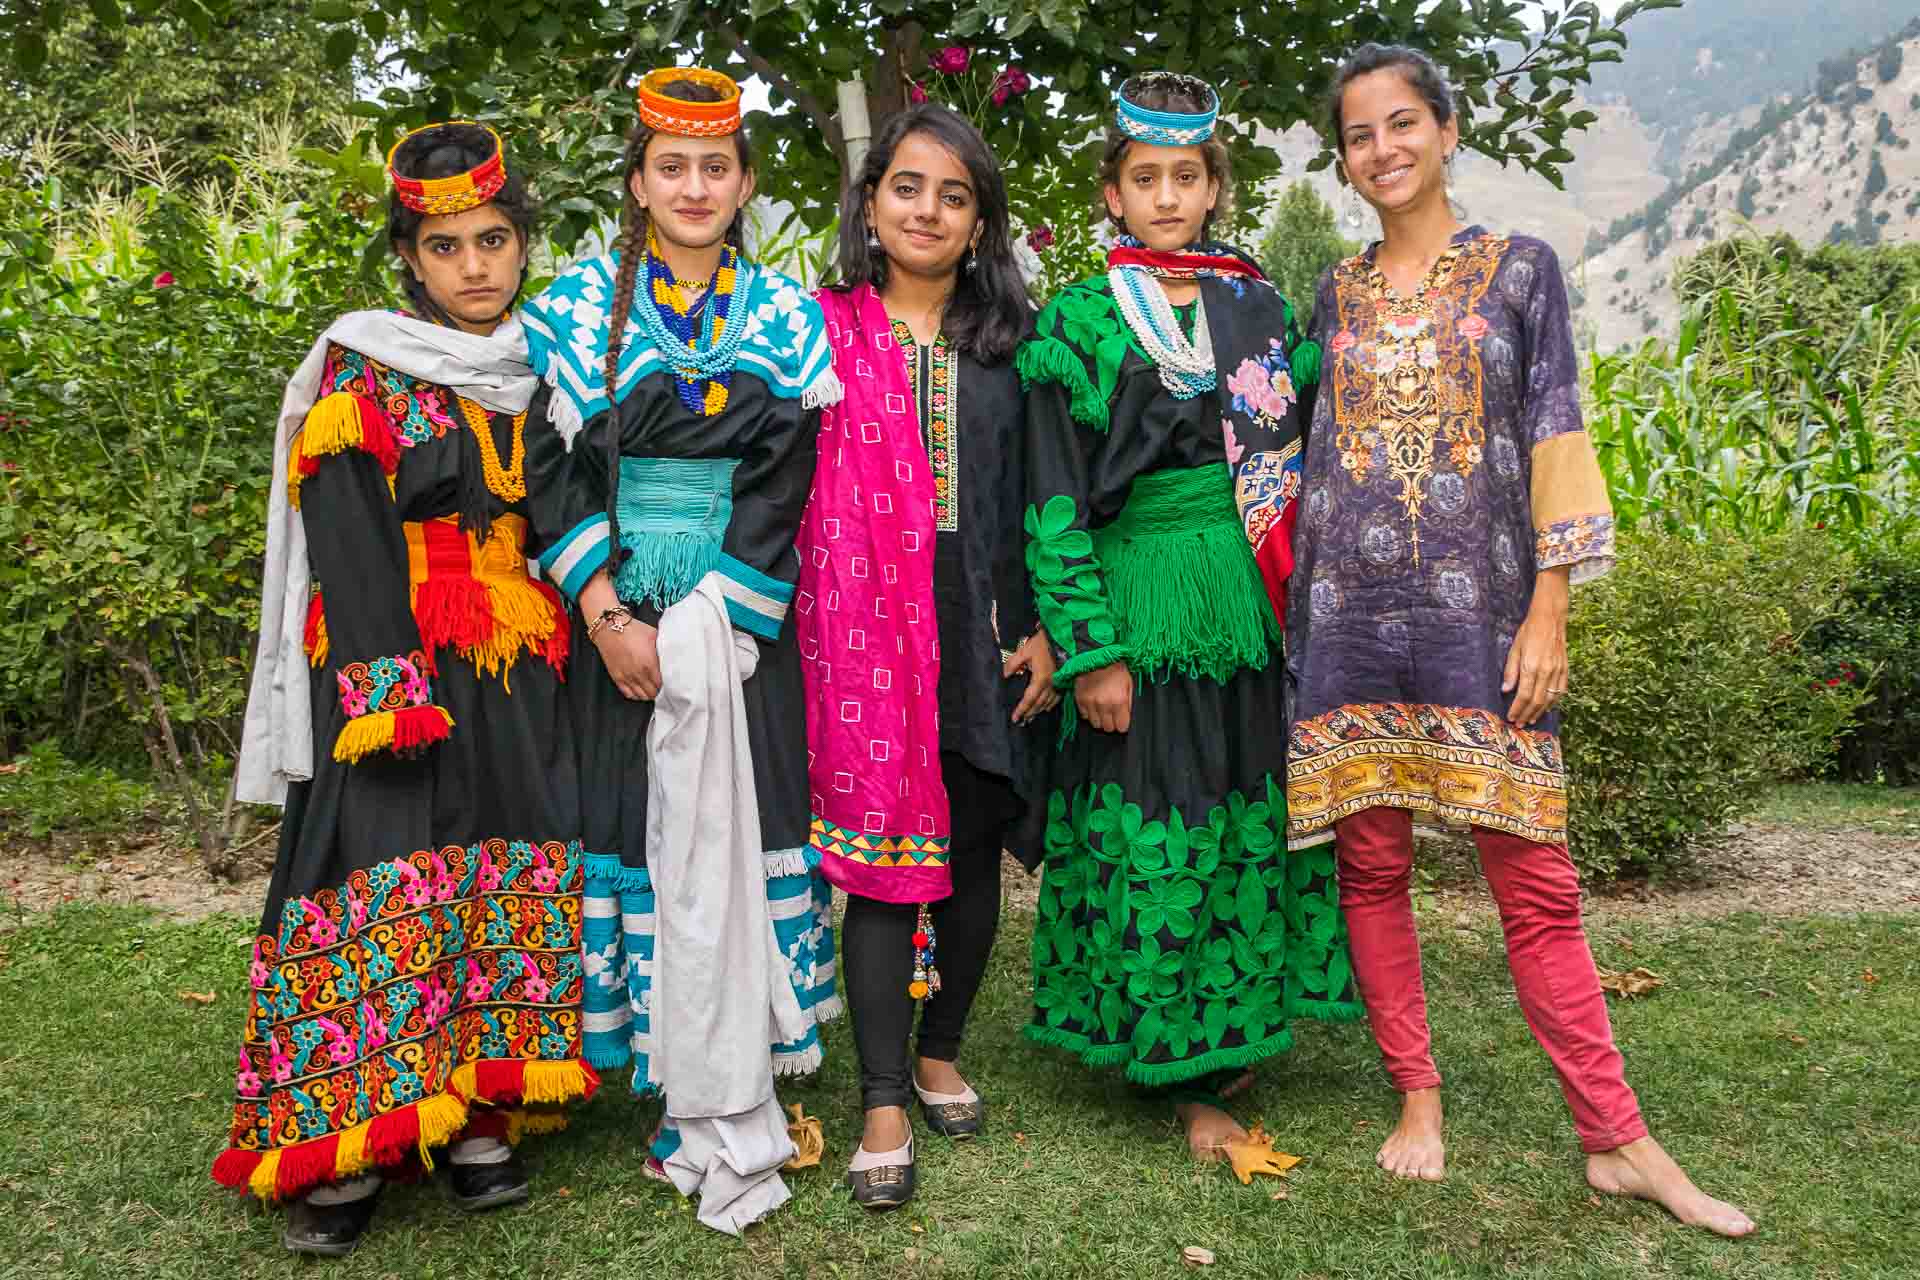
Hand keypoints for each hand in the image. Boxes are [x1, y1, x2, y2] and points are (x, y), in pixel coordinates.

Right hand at [578, 568, 659, 700]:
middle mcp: (638, 674)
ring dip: (647, 694)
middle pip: (652, 693)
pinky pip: (628, 694)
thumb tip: (672, 655)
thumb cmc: (633, 630)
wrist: (610, 627)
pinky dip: (635, 695)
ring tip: (651, 689)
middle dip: (658, 691)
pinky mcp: (616, 677)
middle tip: (660, 687)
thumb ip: (663, 649)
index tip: (668, 682)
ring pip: (641, 696)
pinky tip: (639, 690)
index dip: (667, 685)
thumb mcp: (654, 636)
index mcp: (649, 664)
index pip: (661, 684)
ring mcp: (627, 677)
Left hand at [1004, 631, 1061, 723]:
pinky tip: (1047, 707)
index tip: (1015, 718)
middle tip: (1022, 720)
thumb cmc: (1045, 642)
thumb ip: (1013, 663)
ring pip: (1048, 703)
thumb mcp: (1025, 650)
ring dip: (1039, 710)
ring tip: (1032, 716)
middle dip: (1030, 713)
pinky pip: (1057, 698)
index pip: (1029, 699)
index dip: (1021, 709)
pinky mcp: (1065, 681)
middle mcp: (1051, 685)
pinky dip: (1050, 704)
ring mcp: (1059, 684)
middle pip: (1038, 704)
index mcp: (1040, 679)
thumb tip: (1005, 674)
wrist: (1066, 637)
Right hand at [1075, 661, 1133, 733]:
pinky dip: (1089, 712)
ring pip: (1096, 724)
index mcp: (1119, 700)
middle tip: (1112, 714)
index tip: (1122, 720)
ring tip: (1102, 709)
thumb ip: (1129, 703)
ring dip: (1100, 719)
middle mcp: (1104, 704)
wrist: (1096, 654)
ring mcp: (1090, 703)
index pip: (1122, 727)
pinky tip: (1093, 704)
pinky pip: (1085, 716)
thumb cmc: (1115, 668)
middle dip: (1111, 722)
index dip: (1122, 724)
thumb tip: (1127, 717)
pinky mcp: (1080, 699)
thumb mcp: (1129, 683)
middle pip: (1108, 728)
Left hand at [1504, 567, 1569, 725]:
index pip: (1524, 695)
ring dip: (1541, 711)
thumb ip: (1511, 671)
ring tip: (1532, 719)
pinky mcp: (1565, 668)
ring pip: (1550, 698)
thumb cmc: (1529, 632)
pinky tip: (1547, 707)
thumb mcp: (1514, 649)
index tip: (1511, 717)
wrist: (1550, 619)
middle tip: (1520, 723)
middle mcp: (1547, 670)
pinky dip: (1554, 702)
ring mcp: (1558, 670)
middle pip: (1537, 700)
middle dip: (1527, 714)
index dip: (1518, 709)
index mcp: (1532, 666)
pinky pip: (1561, 690)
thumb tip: (1506, 690)